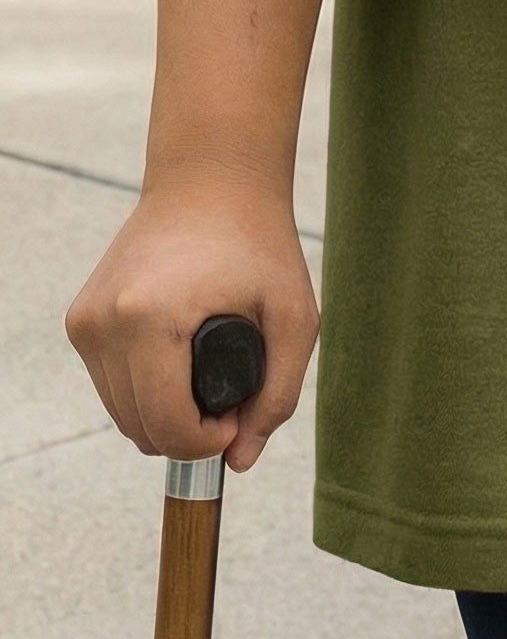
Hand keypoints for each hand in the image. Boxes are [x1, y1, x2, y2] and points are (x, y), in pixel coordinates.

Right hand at [65, 168, 315, 471]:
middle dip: (187, 431)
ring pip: (120, 414)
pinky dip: (142, 388)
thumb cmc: (258, 242)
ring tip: (205, 379)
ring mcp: (86, 320)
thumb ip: (278, 395)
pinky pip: (110, 384)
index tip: (238, 416)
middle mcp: (105, 323)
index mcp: (150, 320)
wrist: (211, 177)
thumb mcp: (294, 317)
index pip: (167, 428)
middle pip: (139, 429)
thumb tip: (239, 461)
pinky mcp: (81, 318)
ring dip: (162, 414)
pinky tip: (177, 362)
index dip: (209, 442)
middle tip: (229, 396)